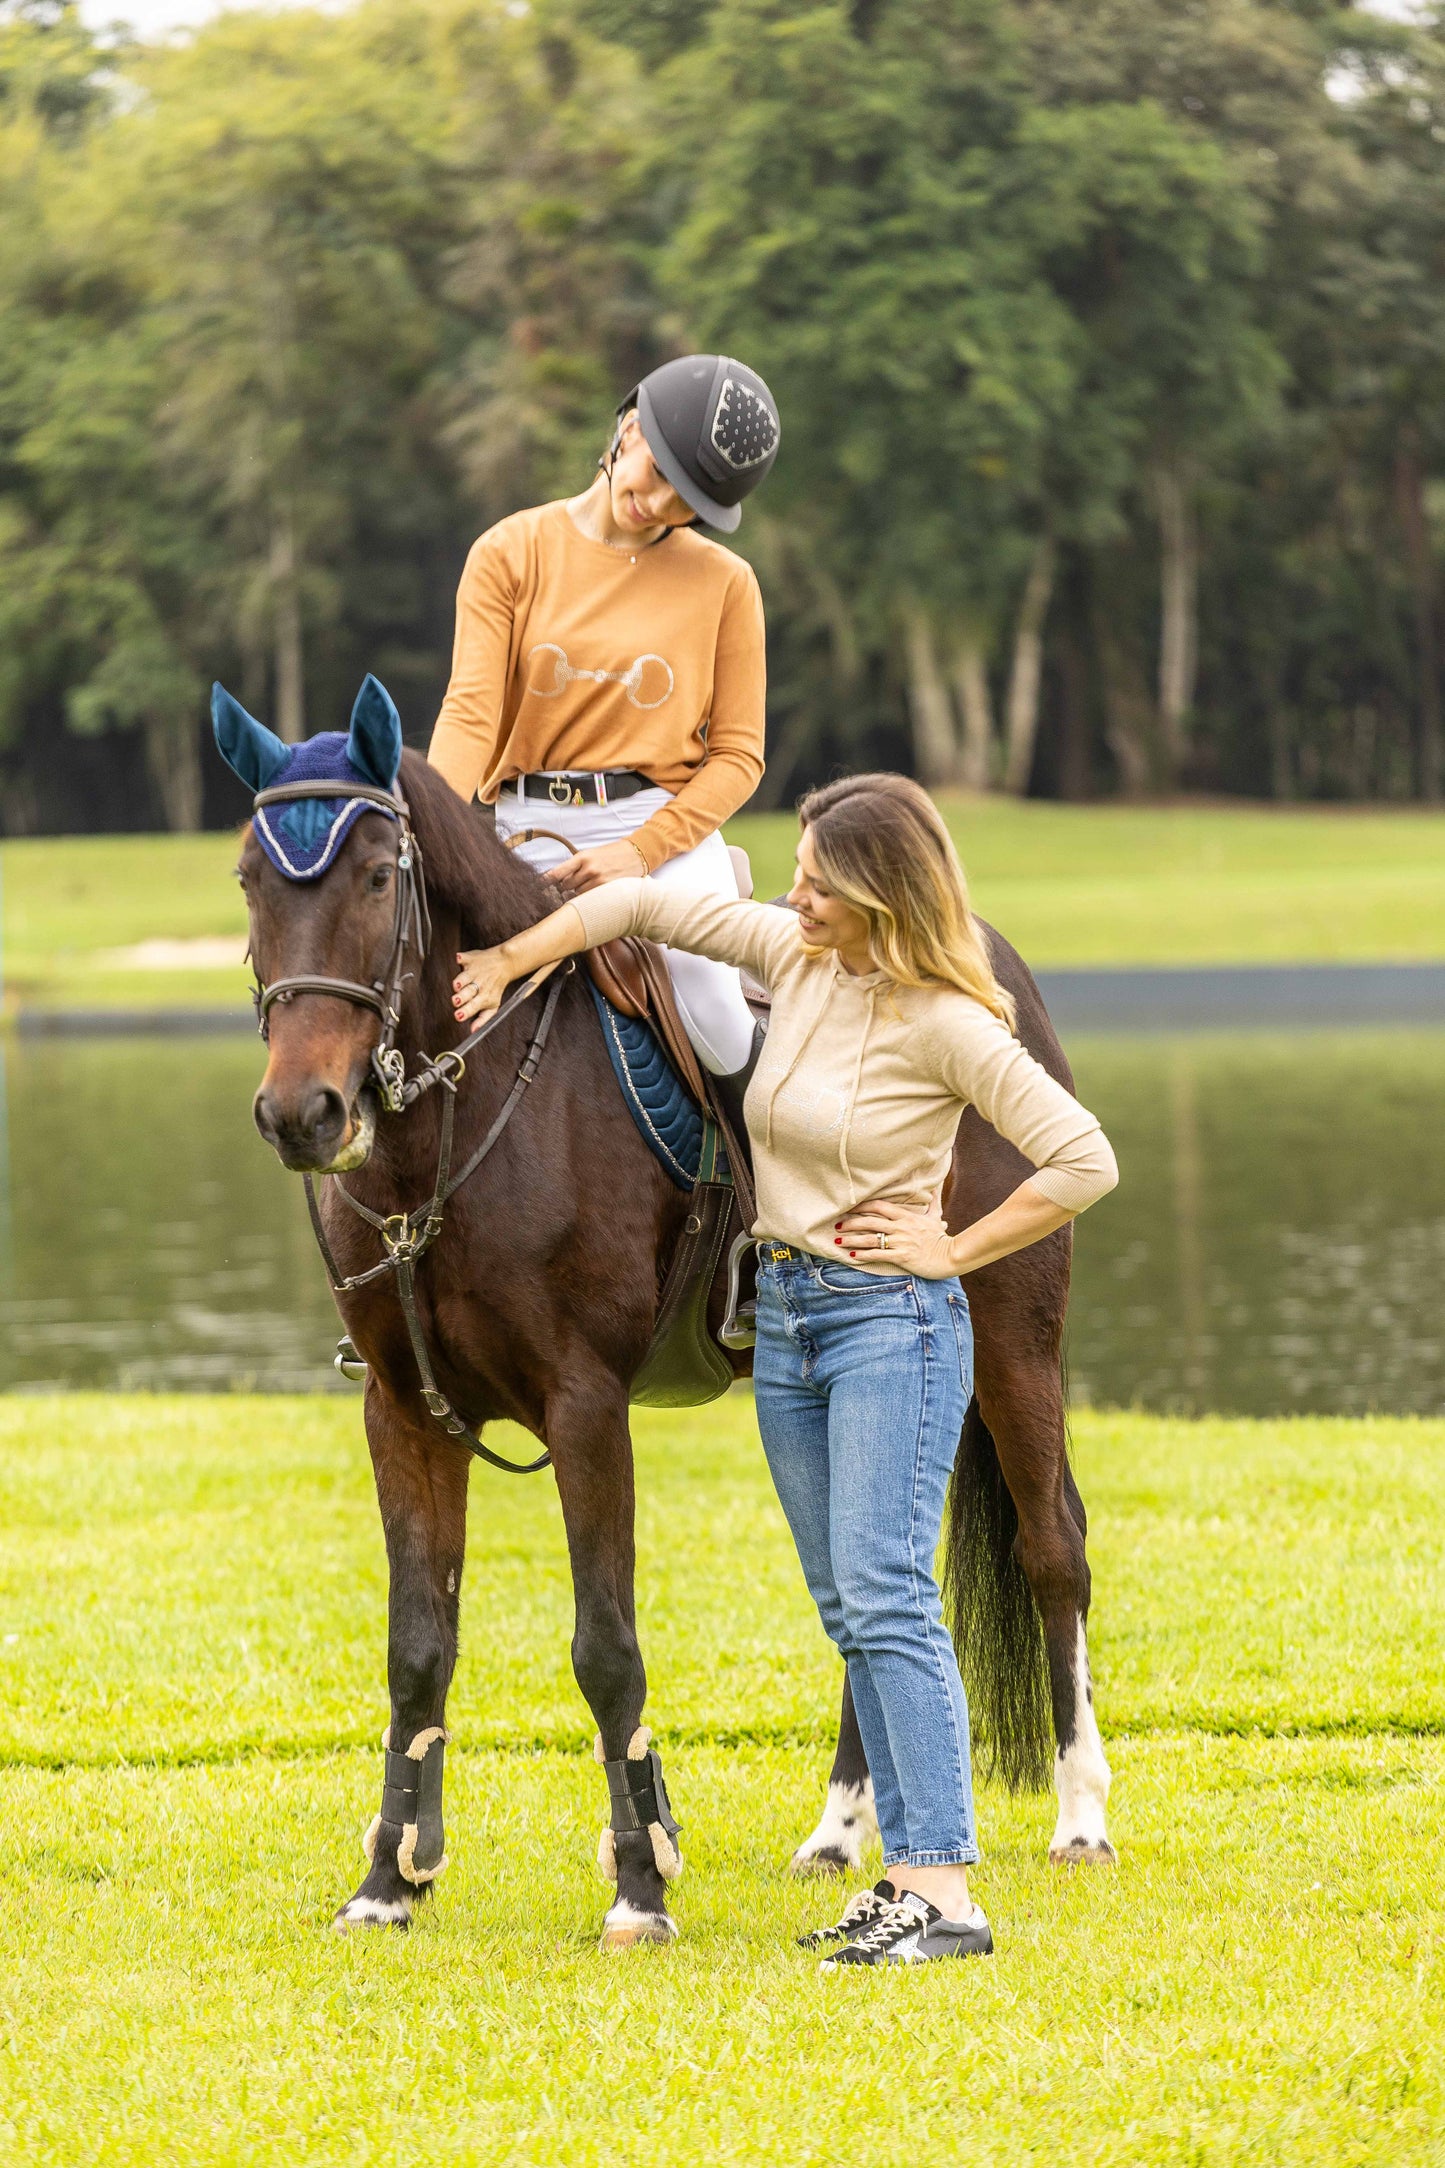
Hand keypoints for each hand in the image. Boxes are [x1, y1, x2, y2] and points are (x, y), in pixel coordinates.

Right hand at [452, 946, 510, 1026]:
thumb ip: (483, 1019)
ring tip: (456, 985)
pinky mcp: (470, 959)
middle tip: (456, 1001)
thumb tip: (473, 1031)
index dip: (465, 1011)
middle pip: (468, 992)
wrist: (505, 964)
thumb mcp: (494, 1005)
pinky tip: (458, 959)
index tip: (458, 1016)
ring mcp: (474, 972)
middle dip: (462, 997)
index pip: (473, 1006)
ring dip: (461, 981)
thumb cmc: (496, 986)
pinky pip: (464, 958)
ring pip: (465, 977)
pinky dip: (461, 959)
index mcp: (483, 997)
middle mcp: (478, 985)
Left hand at [543, 840, 647, 895]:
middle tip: (573, 885)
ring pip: (578, 894)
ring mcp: (598, 880)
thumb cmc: (611, 854)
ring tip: (590, 885)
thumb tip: (558, 880)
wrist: (636, 854)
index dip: (546, 881)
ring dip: (579, 893)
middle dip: (567, 887)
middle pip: (566, 886)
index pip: (557, 872)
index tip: (537, 887)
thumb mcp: (592, 854)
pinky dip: (590, 898)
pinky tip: (595, 892)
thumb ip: (576, 866)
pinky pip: (590, 899)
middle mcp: (589, 868)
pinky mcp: (607, 889)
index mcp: (582, 857)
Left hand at [834, 1197, 957, 1278]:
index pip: (879, 1206)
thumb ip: (933, 1200)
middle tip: (837, 1224)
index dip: (862, 1206)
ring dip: (852, 1239)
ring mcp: (900, 1242)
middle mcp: (901, 1227)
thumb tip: (937, 1184)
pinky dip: (863, 1254)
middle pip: (870, 1221)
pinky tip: (852, 1255)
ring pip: (870, 1238)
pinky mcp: (901, 1257)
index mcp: (906, 1216)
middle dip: (851, 1222)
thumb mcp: (936, 1215)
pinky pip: (878, 1255)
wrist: (950, 1256)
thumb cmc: (941, 1237)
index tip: (850, 1207)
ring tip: (838, 1240)